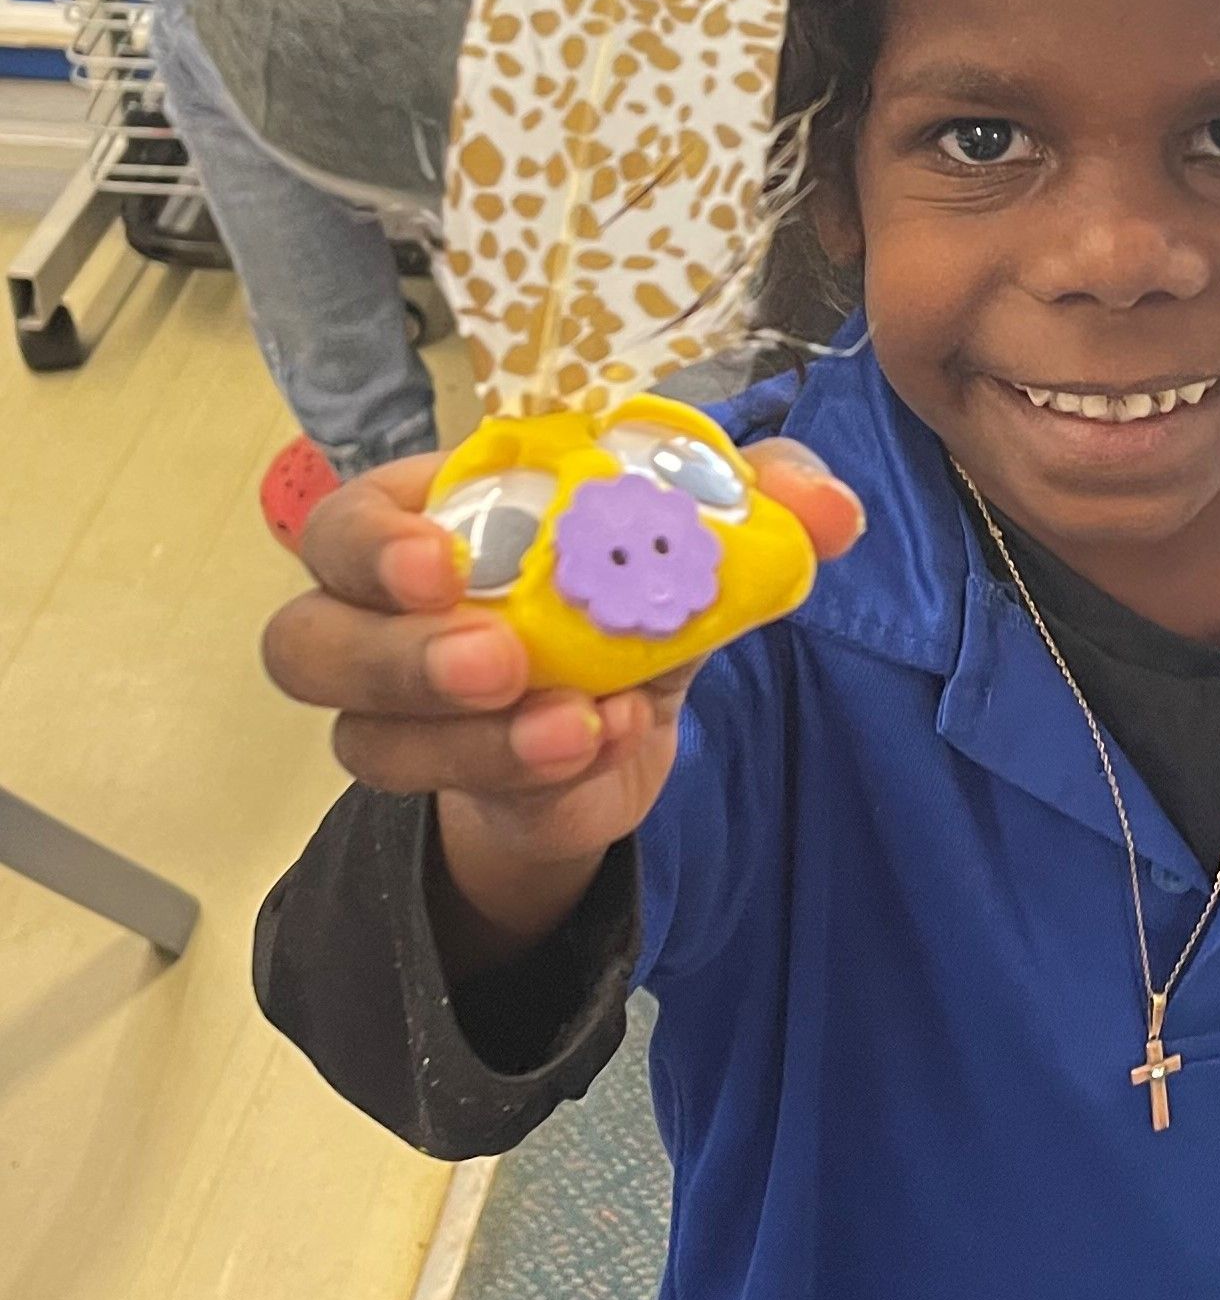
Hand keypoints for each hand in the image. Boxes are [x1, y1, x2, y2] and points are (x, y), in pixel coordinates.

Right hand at [262, 442, 863, 970]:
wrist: (637, 699)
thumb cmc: (632, 572)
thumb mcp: (698, 523)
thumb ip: (762, 495)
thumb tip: (831, 510)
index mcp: (426, 518)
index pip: (341, 523)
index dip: (371, 544)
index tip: (443, 560)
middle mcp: (383, 620)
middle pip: (309, 643)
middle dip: (398, 658)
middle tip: (500, 659)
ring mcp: (409, 720)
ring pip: (365, 743)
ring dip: (469, 741)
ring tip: (577, 724)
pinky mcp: (464, 794)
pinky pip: (468, 804)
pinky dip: (536, 785)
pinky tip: (602, 750)